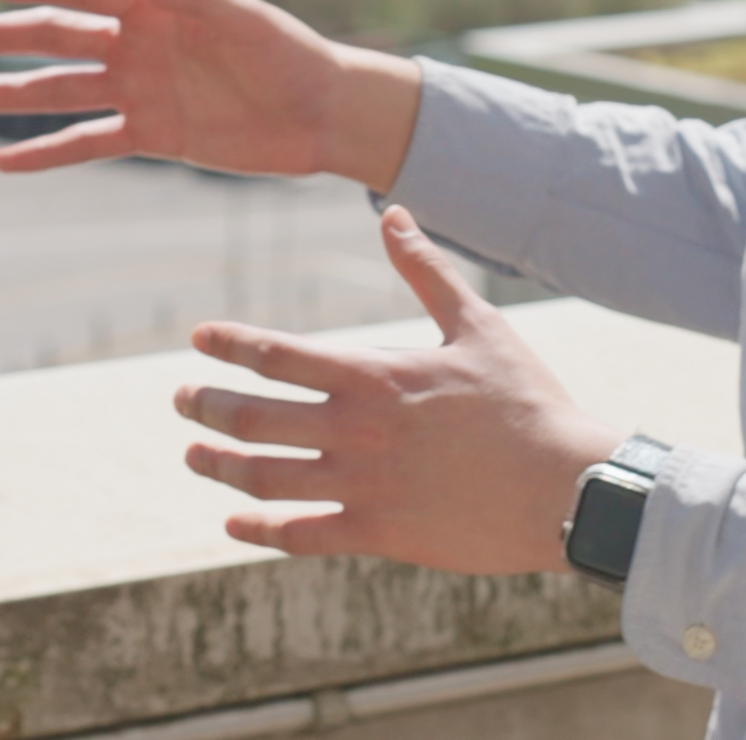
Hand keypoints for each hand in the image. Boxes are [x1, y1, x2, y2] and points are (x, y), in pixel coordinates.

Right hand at [0, 0, 420, 186]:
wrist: (323, 114)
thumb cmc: (290, 53)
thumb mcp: (248, 20)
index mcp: (156, 7)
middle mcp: (138, 45)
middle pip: (55, 38)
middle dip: (0, 36)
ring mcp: (140, 91)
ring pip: (60, 92)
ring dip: (8, 94)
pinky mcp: (153, 136)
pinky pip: (89, 143)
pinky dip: (48, 154)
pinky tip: (4, 163)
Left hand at [172, 207, 623, 572]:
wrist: (565, 486)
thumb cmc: (526, 400)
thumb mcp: (478, 324)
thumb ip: (426, 270)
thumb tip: (395, 212)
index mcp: (373, 375)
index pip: (276, 354)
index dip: (229, 345)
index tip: (198, 340)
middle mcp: (354, 430)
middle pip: (253, 417)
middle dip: (206, 405)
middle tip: (181, 399)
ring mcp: (362, 485)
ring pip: (264, 476)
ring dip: (218, 465)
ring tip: (193, 457)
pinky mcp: (377, 533)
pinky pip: (300, 534)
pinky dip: (259, 529)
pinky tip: (234, 522)